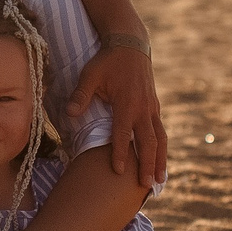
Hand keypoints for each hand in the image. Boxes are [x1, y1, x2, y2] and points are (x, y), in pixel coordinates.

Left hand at [66, 46, 168, 189]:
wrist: (130, 44)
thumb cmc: (107, 61)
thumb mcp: (90, 74)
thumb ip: (81, 95)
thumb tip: (69, 113)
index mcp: (126, 102)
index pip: (123, 133)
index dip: (121, 153)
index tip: (120, 172)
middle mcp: (143, 108)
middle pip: (148, 141)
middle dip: (148, 164)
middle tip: (147, 185)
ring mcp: (151, 108)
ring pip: (160, 138)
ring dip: (160, 160)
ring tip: (160, 180)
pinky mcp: (155, 107)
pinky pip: (161, 131)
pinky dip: (162, 148)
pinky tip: (161, 160)